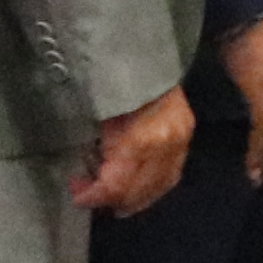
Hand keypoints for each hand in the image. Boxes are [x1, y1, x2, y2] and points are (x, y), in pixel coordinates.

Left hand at [75, 84, 196, 217]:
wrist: (147, 59)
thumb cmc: (113, 83)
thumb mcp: (97, 118)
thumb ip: (100, 149)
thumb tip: (92, 173)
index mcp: (140, 141)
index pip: (118, 184)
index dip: (94, 195)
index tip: (76, 192)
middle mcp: (166, 147)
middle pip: (140, 191)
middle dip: (112, 199)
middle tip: (92, 199)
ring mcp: (181, 143)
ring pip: (160, 186)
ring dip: (135, 199)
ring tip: (116, 203)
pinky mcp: (186, 138)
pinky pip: (172, 174)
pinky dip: (153, 187)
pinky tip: (140, 191)